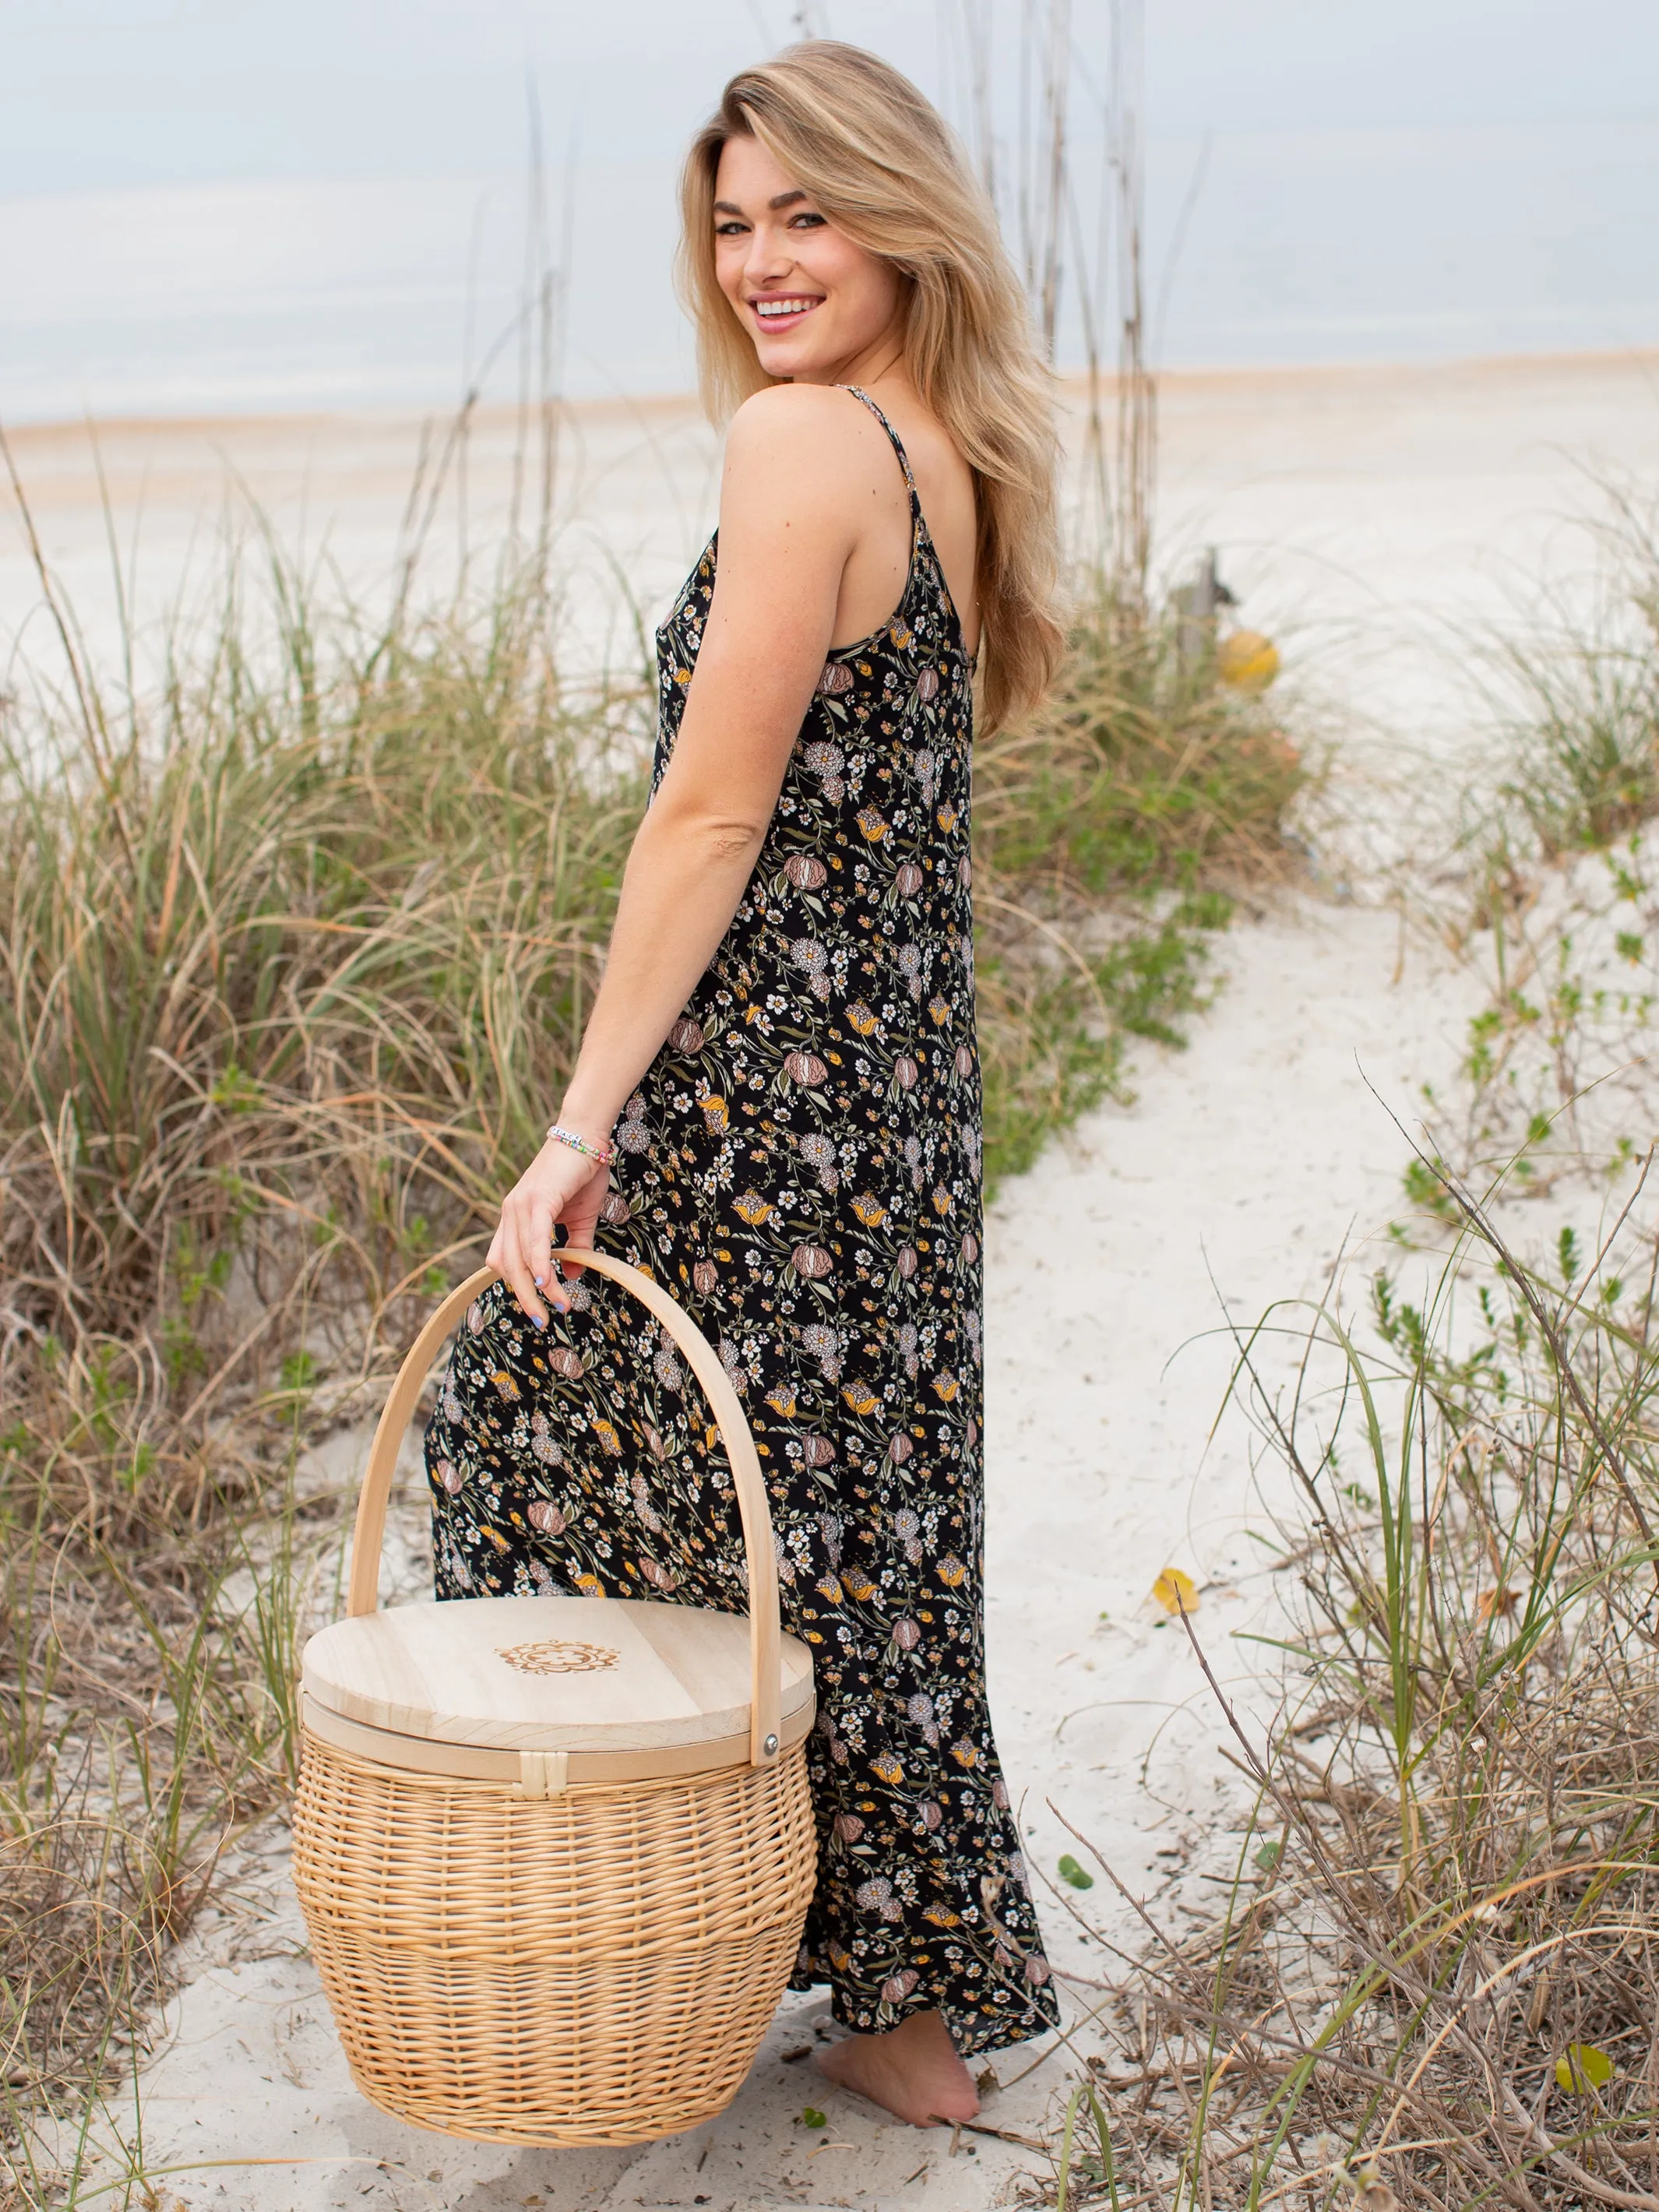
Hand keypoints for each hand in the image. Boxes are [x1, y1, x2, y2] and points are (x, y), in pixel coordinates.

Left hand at [486, 1136, 610, 1327]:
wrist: (587, 1136)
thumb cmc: (582, 1174)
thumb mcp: (580, 1219)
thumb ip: (575, 1247)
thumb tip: (574, 1275)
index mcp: (515, 1218)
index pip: (504, 1260)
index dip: (517, 1286)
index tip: (538, 1307)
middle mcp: (510, 1212)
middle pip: (506, 1266)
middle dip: (524, 1297)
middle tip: (542, 1321)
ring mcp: (520, 1205)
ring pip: (519, 1257)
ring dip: (537, 1287)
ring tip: (556, 1306)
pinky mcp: (537, 1199)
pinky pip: (534, 1239)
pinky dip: (538, 1262)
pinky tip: (546, 1280)